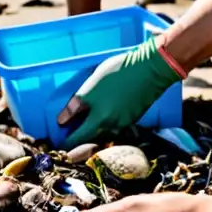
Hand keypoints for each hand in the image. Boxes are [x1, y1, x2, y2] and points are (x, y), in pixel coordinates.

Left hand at [58, 37, 184, 147]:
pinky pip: (115, 128)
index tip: (61, 142)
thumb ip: (76, 105)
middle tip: (71, 134)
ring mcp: (124, 123)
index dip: (67, 141)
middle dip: (80, 139)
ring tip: (85, 125)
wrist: (150, 69)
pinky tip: (103, 117)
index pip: (78, 138)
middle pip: (91, 139)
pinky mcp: (133, 118)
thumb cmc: (117, 73)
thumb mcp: (91, 86)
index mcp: (99, 120)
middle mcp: (111, 126)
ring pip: (104, 134)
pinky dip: (106, 126)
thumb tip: (62, 120)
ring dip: (93, 133)